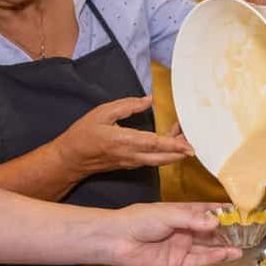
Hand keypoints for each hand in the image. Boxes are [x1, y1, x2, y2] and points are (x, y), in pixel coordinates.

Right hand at [54, 96, 194, 177]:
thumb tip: (148, 100)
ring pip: (160, 161)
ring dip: (175, 152)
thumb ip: (127, 106)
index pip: (155, 144)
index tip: (189, 147)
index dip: (174, 145)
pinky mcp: (131, 164)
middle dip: (181, 150)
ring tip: (185, 136)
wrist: (71, 158)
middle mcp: (132, 155)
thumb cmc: (84, 134)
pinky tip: (170, 142)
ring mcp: (132, 162)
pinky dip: (165, 153)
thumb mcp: (102, 113)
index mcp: (125, 141)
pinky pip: (153, 161)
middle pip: (163, 157)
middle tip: (194, 138)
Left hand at [98, 202, 242, 265]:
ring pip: (207, 247)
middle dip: (227, 231)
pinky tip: (226, 254)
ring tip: (242, 246)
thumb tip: (215, 223)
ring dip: (224, 247)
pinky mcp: (177, 262)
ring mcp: (181, 246)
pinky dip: (214, 257)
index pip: (207, 211)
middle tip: (246, 231)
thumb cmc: (138, 220)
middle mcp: (183, 230)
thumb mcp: (169, 213)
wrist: (118, 239)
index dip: (223, 212)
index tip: (240, 211)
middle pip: (210, 231)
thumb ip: (193, 220)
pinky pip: (199, 260)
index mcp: (181, 212)